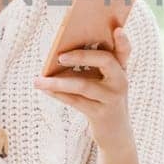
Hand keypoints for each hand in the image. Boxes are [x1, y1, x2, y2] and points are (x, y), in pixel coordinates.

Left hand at [35, 26, 132, 143]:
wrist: (116, 133)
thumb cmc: (105, 99)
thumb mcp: (106, 81)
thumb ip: (93, 66)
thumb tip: (62, 53)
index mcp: (122, 69)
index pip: (125, 51)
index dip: (122, 41)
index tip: (117, 29)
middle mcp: (120, 81)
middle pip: (105, 61)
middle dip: (82, 56)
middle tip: (60, 56)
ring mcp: (112, 98)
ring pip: (83, 85)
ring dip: (58, 82)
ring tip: (38, 80)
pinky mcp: (100, 114)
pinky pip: (76, 101)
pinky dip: (58, 94)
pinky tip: (45, 89)